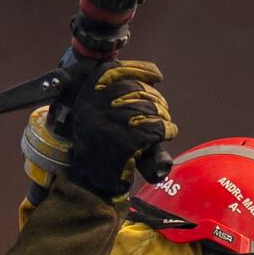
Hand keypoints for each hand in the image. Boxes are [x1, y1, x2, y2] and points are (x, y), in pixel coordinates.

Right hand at [54, 58, 174, 197]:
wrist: (92, 184)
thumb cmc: (98, 148)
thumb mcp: (94, 117)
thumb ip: (111, 96)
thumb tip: (153, 76)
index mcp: (85, 97)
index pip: (114, 71)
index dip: (139, 70)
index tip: (157, 75)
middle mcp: (93, 107)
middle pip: (137, 90)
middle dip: (156, 100)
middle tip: (162, 112)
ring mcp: (108, 125)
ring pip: (149, 109)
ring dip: (163, 116)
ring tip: (164, 125)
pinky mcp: (125, 143)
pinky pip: (156, 129)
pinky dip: (167, 130)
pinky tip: (168, 132)